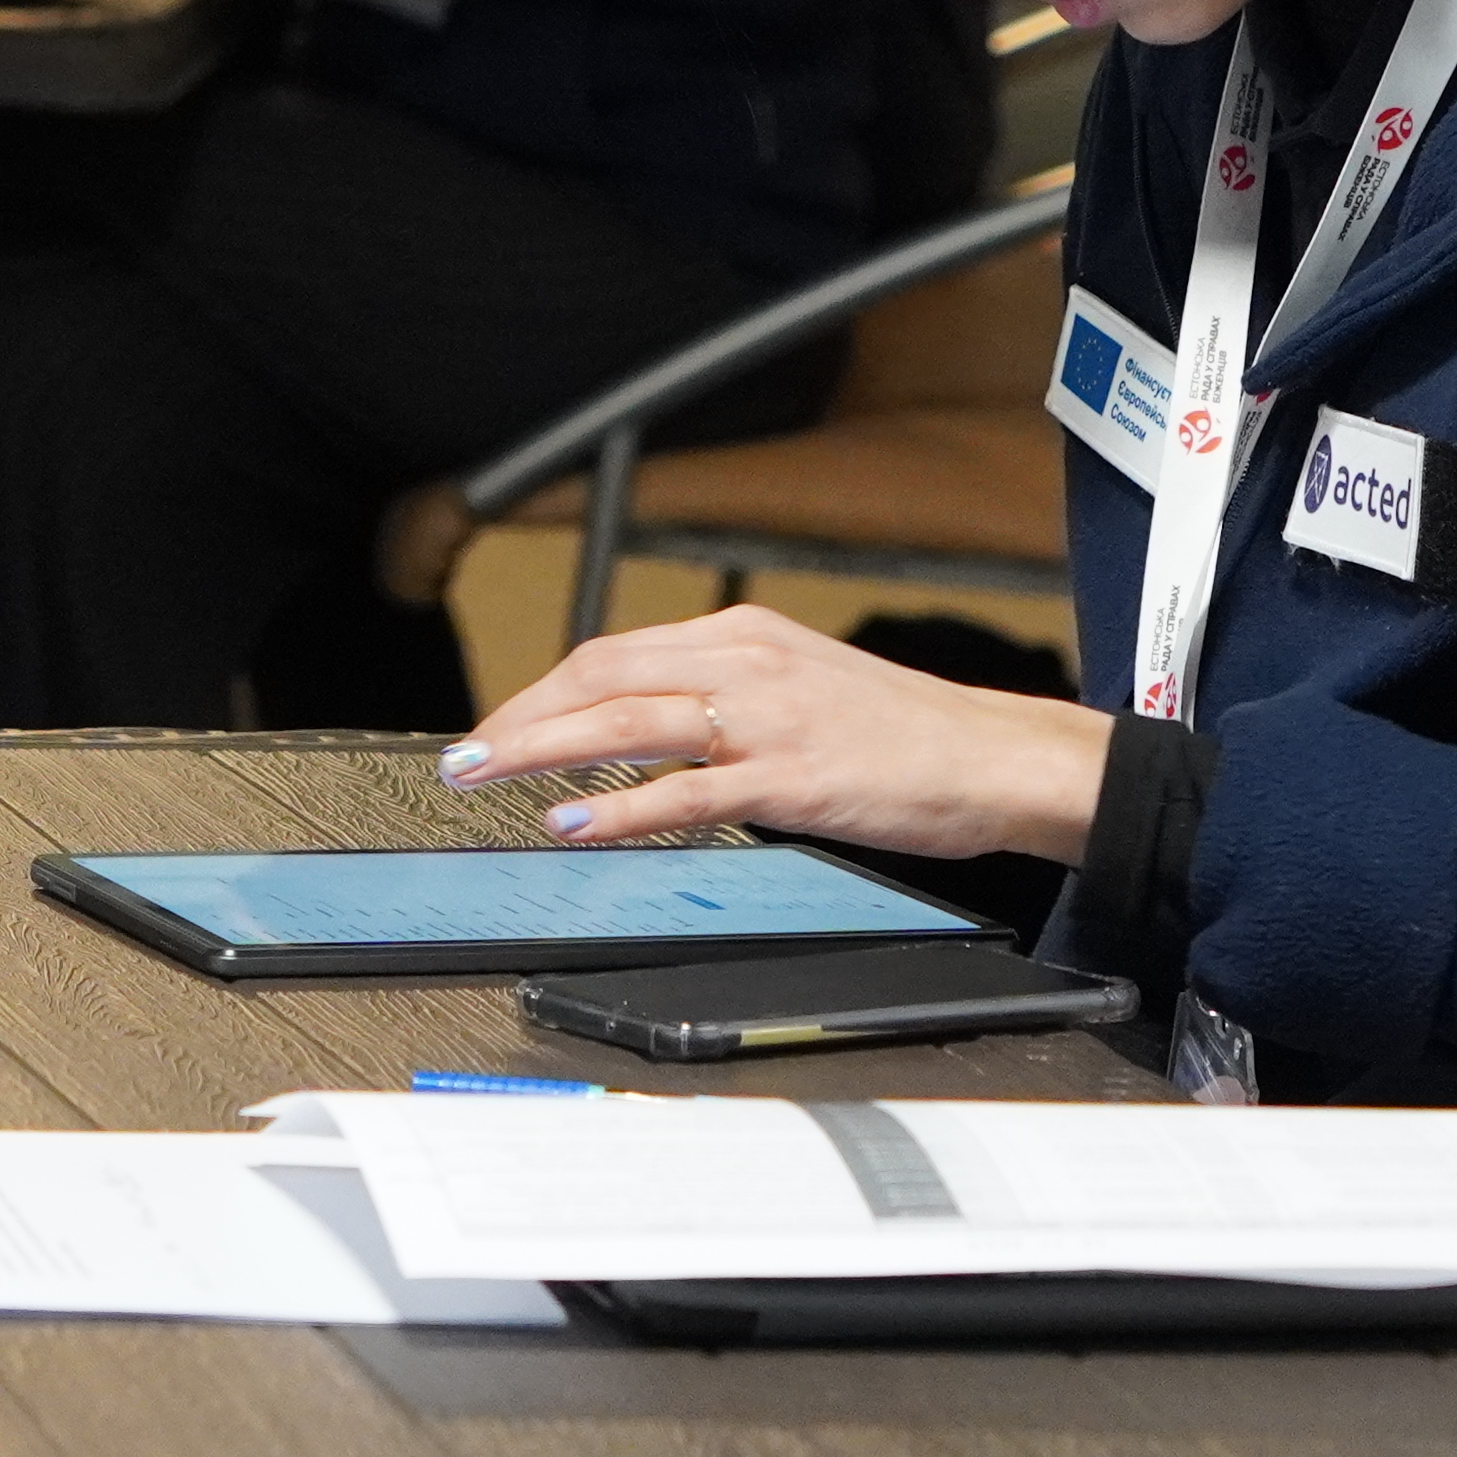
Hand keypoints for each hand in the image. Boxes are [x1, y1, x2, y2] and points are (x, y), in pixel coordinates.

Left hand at [440, 603, 1111, 860]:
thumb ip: (723, 697)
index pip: (614, 654)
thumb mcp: (801, 686)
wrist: (994, 756)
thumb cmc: (904, 733)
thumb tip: (643, 726)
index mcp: (744, 636)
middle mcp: (747, 663)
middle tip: (463, 756)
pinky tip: (574, 820)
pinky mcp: (792, 777)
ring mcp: (768, 718)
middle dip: (521, 715)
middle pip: (603, 675)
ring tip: (484, 775)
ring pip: (629, 720)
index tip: (496, 727)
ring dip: (543, 748)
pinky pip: (688, 791)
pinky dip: (621, 805)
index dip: (543, 691)